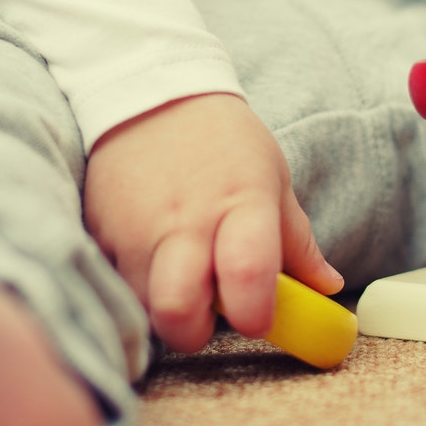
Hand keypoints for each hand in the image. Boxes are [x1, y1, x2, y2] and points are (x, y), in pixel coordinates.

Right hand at [83, 94, 343, 352]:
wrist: (150, 93)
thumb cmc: (223, 141)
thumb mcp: (271, 178)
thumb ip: (296, 241)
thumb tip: (328, 287)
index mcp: (241, 205)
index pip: (248, 276)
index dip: (255, 315)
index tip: (256, 318)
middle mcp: (184, 221)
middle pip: (179, 312)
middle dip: (194, 331)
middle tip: (205, 313)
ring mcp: (134, 228)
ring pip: (143, 306)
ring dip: (162, 305)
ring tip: (178, 275)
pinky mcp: (98, 230)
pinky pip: (114, 282)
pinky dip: (134, 282)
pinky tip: (149, 254)